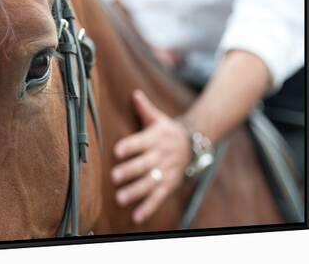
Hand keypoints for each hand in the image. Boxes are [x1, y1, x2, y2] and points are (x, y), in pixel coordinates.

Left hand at [111, 89, 190, 223]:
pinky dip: (148, 208)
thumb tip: (134, 93)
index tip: (117, 151)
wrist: (194, 142)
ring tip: (120, 199)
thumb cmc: (167, 129)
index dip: (129, 146)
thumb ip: (144, 107)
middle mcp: (161, 155)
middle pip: (144, 164)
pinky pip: (159, 197)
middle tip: (114, 177)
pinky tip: (136, 216)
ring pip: (150, 183)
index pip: (141, 142)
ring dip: (136, 192)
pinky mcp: (171, 184)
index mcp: (155, 138)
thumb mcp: (157, 117)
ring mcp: (167, 171)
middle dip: (130, 171)